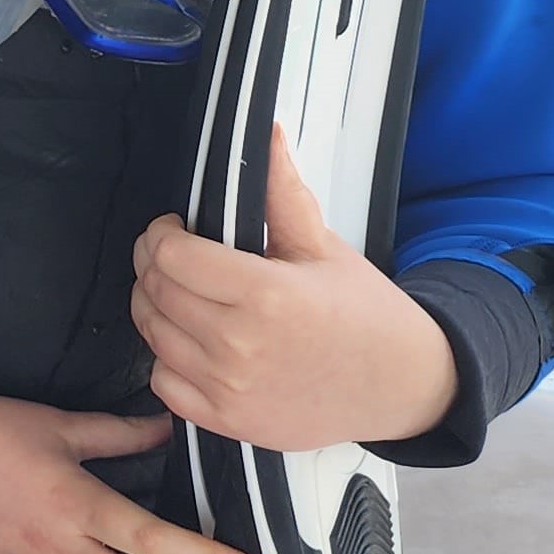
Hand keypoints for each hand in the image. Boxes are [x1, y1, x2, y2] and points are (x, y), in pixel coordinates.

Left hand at [132, 129, 460, 452]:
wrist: (401, 386)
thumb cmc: (364, 314)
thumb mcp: (323, 246)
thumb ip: (281, 192)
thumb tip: (265, 131)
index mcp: (265, 294)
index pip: (171, 255)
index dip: (160, 234)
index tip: (173, 228)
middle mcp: (239, 345)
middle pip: (154, 292)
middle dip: (153, 264)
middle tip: (173, 256)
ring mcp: (230, 389)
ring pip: (152, 335)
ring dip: (156, 308)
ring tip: (184, 294)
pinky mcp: (227, 422)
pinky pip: (164, 383)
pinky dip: (168, 359)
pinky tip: (194, 342)